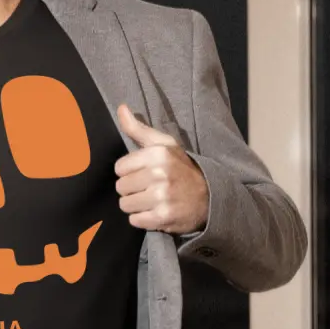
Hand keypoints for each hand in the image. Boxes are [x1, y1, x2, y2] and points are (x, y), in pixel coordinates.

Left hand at [115, 104, 209, 233]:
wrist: (209, 197)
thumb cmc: (182, 168)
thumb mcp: (165, 145)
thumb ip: (139, 129)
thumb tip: (121, 108)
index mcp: (158, 154)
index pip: (120, 168)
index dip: (129, 172)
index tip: (143, 174)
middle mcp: (159, 174)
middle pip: (121, 187)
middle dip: (131, 189)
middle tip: (148, 189)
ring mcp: (161, 197)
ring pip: (125, 205)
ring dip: (136, 205)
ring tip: (151, 201)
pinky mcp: (163, 217)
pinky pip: (135, 221)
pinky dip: (142, 219)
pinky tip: (155, 212)